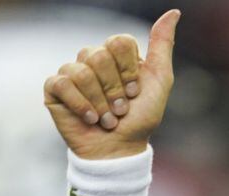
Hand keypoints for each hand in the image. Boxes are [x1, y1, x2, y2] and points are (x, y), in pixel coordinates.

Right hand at [44, 9, 180, 159]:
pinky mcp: (55, 88)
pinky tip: (90, 119)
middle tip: (121, 109)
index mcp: (118, 55)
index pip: (119, 41)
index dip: (128, 70)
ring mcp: (72, 72)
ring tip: (108, 118)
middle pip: (99, 55)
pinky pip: (63, 84)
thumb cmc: (141, 118)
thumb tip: (174, 12)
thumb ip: (163, 45)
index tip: (135, 92)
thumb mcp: (160, 81)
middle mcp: (93, 59)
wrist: (120, 148)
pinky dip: (82, 105)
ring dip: (100, 102)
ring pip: (82, 71)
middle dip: (115, 89)